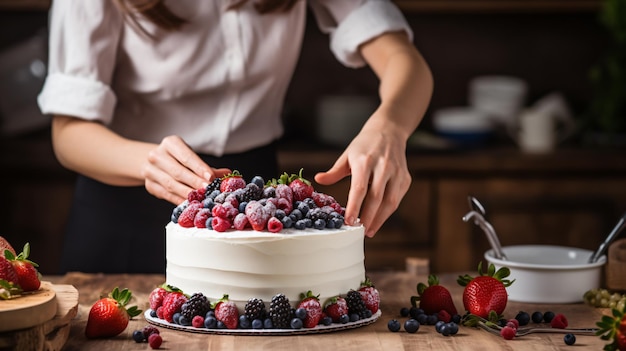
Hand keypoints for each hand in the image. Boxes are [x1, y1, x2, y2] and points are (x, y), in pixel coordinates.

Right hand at [142, 135, 230, 204]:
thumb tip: (228, 175)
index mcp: (170, 143)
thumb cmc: (179, 159)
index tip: (211, 178)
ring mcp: (150, 171)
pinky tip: (191, 204)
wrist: (154, 161)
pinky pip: (167, 195)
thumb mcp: (192, 157)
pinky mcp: (149, 185)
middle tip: (208, 191)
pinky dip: (180, 200)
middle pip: (178, 172)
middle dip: (195, 183)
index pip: (186, 156)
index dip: (199, 168)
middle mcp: (157, 155)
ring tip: (201, 199)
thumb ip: (208, 167)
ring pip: (171, 185)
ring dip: (188, 194)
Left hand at [314, 119, 410, 236]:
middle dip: (368, 218)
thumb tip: (318, 179)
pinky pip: (397, 199)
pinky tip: (378, 219)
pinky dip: (388, 212)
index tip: (348, 222)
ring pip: (390, 202)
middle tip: (359, 231)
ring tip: (369, 230)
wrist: (389, 131)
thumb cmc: (364, 146)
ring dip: (380, 219)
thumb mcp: (347, 155)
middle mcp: (383, 167)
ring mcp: (397, 173)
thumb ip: (334, 171)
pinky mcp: (405, 178)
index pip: (360, 188)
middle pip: (376, 198)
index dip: (354, 207)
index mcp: (365, 161)